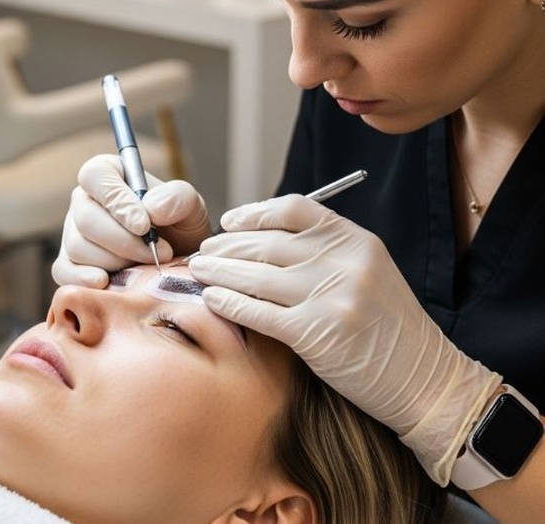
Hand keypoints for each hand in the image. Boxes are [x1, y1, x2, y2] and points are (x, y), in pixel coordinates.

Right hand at [51, 154, 211, 286]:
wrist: (177, 263)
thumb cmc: (179, 228)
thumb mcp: (190, 207)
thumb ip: (178, 198)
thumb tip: (151, 208)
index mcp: (107, 174)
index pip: (95, 176)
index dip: (117, 201)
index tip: (145, 226)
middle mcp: (83, 201)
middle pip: (86, 218)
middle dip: (124, 242)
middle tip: (159, 253)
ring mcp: (72, 233)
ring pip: (79, 248)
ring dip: (116, 262)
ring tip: (146, 267)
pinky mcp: (68, 264)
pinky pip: (66, 272)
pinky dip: (85, 280)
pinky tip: (106, 282)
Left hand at [189, 194, 501, 484]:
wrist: (427, 380)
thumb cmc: (390, 329)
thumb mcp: (369, 273)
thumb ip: (326, 253)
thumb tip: (263, 240)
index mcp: (357, 241)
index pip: (294, 209)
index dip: (254, 213)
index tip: (229, 222)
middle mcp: (344, 262)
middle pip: (268, 242)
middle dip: (227, 245)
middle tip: (203, 251)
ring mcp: (330, 297)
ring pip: (256, 275)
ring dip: (219, 272)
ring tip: (197, 270)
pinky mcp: (316, 334)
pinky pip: (258, 312)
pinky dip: (229, 304)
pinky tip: (211, 300)